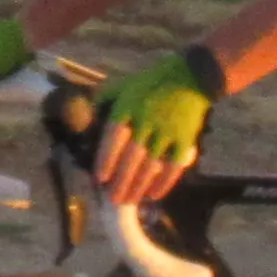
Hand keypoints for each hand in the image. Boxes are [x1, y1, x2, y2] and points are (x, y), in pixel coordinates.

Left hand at [91, 47, 220, 198]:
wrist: (192, 75)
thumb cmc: (153, 82)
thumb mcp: (125, 84)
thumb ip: (104, 97)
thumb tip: (83, 111)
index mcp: (129, 106)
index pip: (114, 137)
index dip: (106, 159)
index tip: (99, 178)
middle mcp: (147, 120)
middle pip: (131, 156)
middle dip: (121, 180)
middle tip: (113, 199)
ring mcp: (167, 130)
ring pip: (151, 164)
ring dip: (139, 185)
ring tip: (129, 200)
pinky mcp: (186, 138)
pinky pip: (174, 165)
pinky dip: (164, 182)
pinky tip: (154, 195)